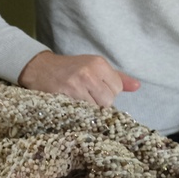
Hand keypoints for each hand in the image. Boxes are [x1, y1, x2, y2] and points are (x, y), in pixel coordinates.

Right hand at [18, 51, 140, 107]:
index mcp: (98, 64)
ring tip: (80, 103)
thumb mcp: (94, 66)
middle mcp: (88, 73)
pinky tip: (72, 107)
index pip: (117, 87)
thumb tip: (137, 86)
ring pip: (95, 109)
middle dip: (100, 103)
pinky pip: (80, 112)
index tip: (96, 91)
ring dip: (89, 110)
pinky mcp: (62, 96)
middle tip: (87, 98)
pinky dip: (78, 113)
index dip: (109, 93)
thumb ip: (116, 77)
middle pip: (108, 100)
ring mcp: (75, 85)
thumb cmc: (70, 69)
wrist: (40, 68)